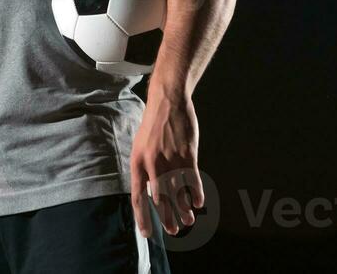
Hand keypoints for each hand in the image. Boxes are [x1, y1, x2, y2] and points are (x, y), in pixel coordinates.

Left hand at [129, 89, 204, 237]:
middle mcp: (153, 163)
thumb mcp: (141, 147)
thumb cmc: (153, 126)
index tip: (147, 235)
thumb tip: (150, 194)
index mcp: (137, 162)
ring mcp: (171, 159)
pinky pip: (192, 179)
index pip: (138, 197)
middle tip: (173, 230)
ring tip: (187, 221)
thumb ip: (144, 169)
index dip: (142, 218)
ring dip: (184, 209)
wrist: (168, 101)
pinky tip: (199, 203)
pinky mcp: (187, 154)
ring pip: (178, 192)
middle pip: (160, 199)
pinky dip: (196, 193)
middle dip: (167, 218)